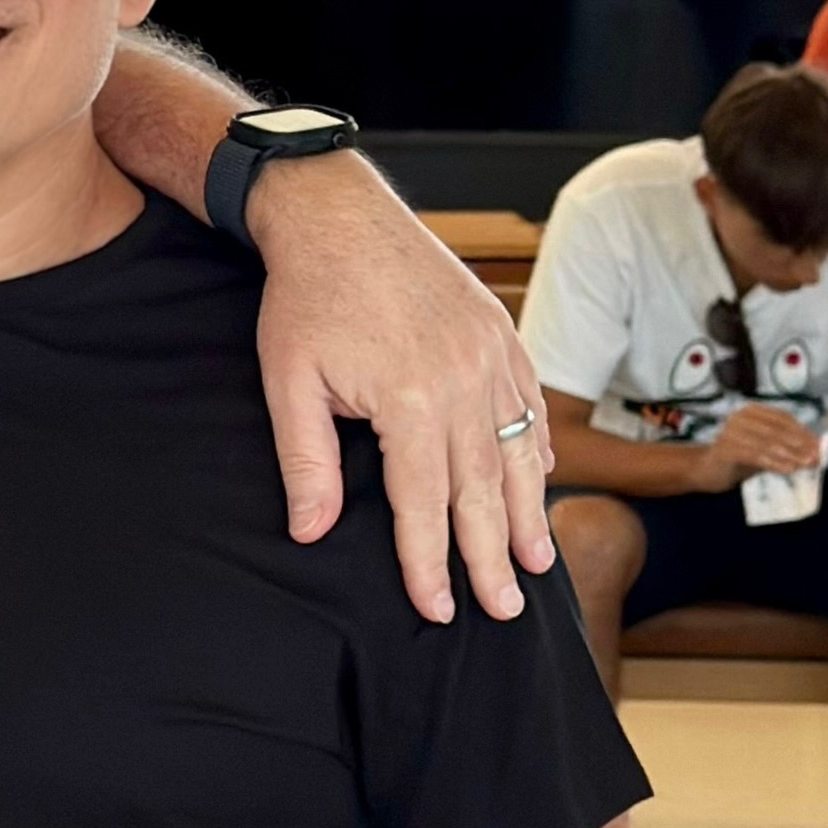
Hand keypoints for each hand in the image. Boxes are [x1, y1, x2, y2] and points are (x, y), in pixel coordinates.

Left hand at [247, 153, 554, 623]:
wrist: (338, 215)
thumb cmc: (306, 297)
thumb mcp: (290, 383)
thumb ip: (307, 463)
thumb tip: (311, 533)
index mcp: (412, 401)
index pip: (423, 505)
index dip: (429, 564)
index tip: (436, 610)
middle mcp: (466, 383)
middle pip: (483, 492)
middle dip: (493, 559)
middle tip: (506, 612)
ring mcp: (493, 357)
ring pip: (518, 455)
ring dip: (527, 515)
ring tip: (535, 565)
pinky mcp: (503, 336)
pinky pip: (529, 408)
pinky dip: (535, 452)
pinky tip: (537, 485)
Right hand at [698, 402, 823, 490]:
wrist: (708, 470)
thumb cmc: (741, 457)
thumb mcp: (766, 448)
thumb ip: (787, 445)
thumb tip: (816, 450)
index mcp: (751, 411)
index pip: (783, 418)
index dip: (803, 431)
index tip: (819, 446)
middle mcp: (739, 417)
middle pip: (776, 430)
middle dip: (799, 444)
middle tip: (816, 458)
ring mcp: (730, 431)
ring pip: (767, 443)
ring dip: (790, 455)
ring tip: (806, 465)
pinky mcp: (725, 449)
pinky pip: (755, 456)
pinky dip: (774, 463)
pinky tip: (788, 470)